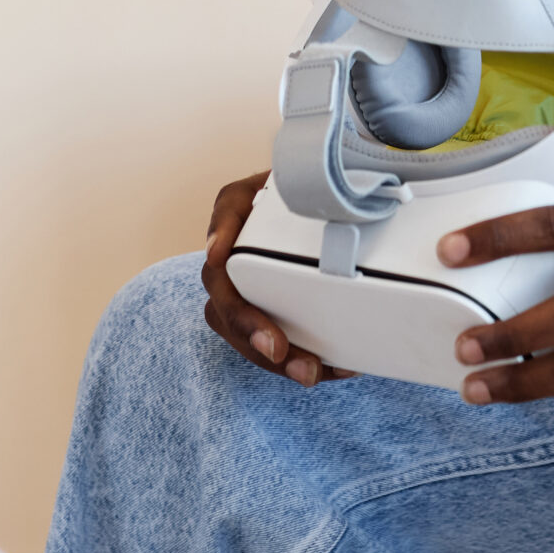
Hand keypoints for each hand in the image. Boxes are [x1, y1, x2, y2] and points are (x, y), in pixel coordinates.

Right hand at [200, 170, 354, 387]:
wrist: (326, 211)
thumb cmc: (317, 195)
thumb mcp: (315, 179)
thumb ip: (319, 181)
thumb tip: (335, 192)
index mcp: (243, 205)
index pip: (228, 210)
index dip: (221, 231)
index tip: (218, 254)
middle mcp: (231, 248)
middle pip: (224, 289)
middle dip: (247, 324)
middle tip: (277, 349)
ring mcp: (241, 285)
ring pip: (237, 328)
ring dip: (271, 358)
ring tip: (310, 373)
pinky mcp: (263, 314)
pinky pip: (267, 344)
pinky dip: (297, 360)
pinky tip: (332, 368)